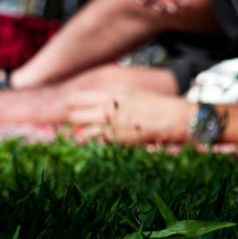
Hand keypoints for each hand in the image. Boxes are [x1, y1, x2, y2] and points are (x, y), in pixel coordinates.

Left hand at [66, 87, 194, 143]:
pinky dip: (93, 145)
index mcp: (114, 92)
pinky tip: (89, 147)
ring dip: (78, 136)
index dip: (71, 103)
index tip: (66, 107)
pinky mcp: (119, 138)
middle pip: (77, 113)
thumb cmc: (157, 105)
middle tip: (62, 125)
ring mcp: (114, 122)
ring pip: (84, 130)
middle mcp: (110, 105)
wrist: (175, 117)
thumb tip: (99, 101)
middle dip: (69, 119)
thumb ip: (115, 96)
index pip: (80, 96)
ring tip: (72, 139)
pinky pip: (99, 142)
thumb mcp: (133, 92)